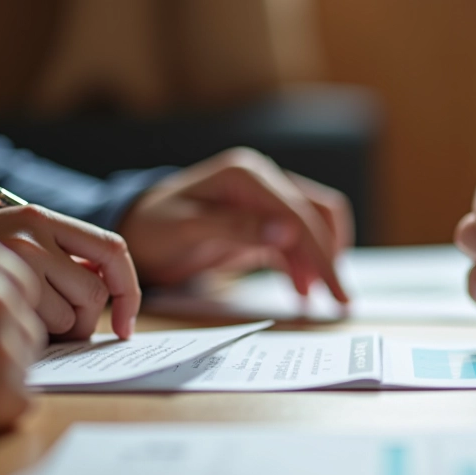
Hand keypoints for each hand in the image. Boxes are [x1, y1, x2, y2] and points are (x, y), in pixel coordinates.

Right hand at [0, 205, 139, 339]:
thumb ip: (45, 258)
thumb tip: (104, 291)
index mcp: (29, 218)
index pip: (111, 251)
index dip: (128, 292)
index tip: (126, 326)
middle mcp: (26, 237)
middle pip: (93, 296)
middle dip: (80, 325)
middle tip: (44, 336)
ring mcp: (11, 272)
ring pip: (68, 324)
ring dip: (44, 341)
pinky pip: (41, 350)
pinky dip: (23, 364)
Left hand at [118, 147, 351, 299]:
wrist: (135, 228)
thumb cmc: (152, 226)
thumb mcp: (186, 228)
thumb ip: (236, 228)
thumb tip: (287, 231)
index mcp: (246, 174)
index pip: (297, 213)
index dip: (321, 252)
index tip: (335, 289)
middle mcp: (262, 179)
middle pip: (315, 215)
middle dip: (330, 257)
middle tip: (339, 300)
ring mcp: (265, 197)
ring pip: (313, 224)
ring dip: (321, 259)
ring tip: (320, 298)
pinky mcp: (263, 218)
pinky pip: (296, 238)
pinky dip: (304, 262)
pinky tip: (302, 290)